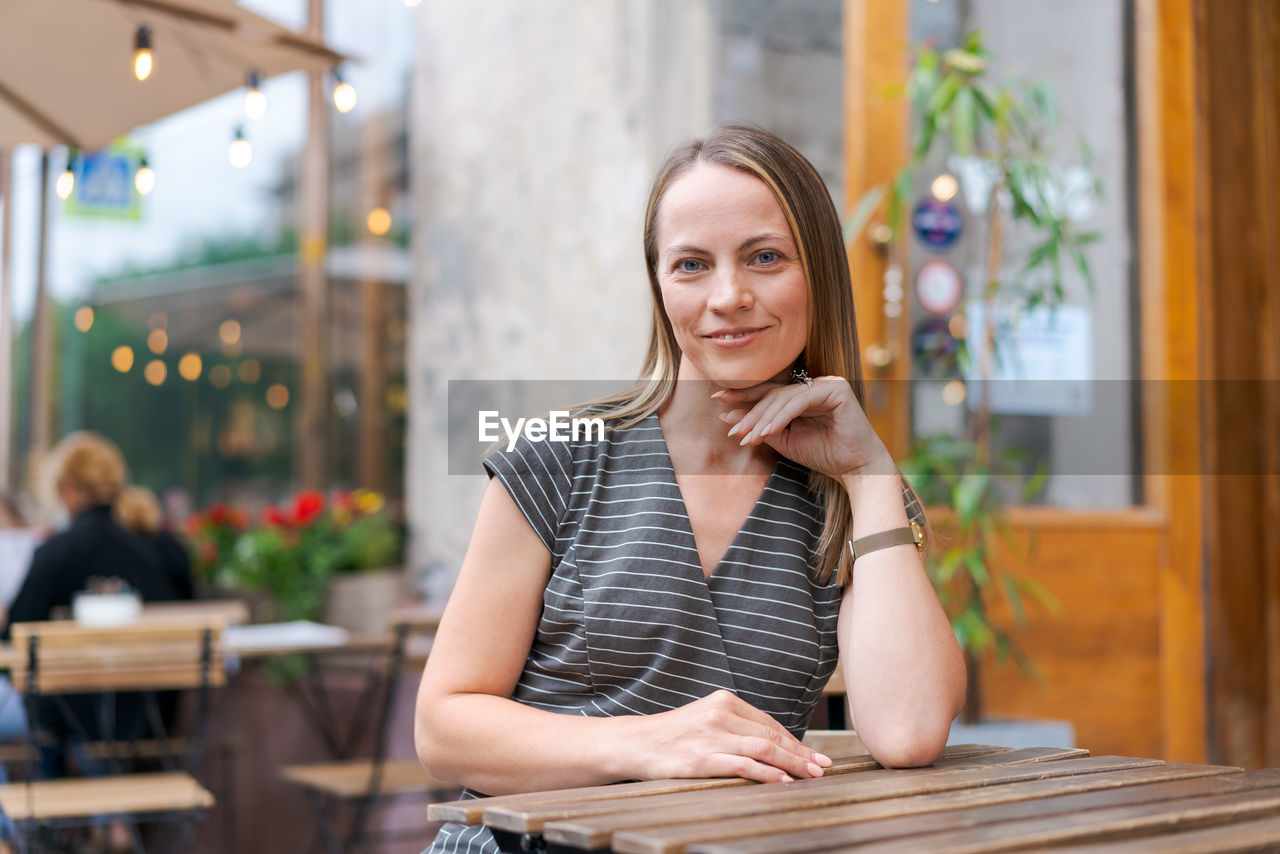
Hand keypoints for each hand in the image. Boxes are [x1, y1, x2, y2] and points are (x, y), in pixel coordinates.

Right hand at [624, 690, 830, 783]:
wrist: (636, 743)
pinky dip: (767, 773)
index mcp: (723, 701)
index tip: (814, 755)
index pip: (769, 723)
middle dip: (801, 753)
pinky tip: (783, 781)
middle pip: (771, 735)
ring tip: (812, 775)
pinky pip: (743, 765)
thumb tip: (773, 744)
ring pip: (763, 749)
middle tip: (823, 766)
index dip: (795, 741)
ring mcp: (711, 736)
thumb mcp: (706, 718)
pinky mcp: (703, 758)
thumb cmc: (673, 734)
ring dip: (793, 763)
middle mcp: (720, 714)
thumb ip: (736, 726)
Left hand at [713, 377, 893, 481]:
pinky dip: (782, 417)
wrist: (856, 469)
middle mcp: (815, 384)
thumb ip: (761, 427)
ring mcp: (827, 383)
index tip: (718, 400)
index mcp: (803, 394)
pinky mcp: (837, 389)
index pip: (770, 392)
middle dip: (751, 413)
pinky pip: (800, 401)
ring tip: (749, 437)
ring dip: (763, 419)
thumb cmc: (824, 454)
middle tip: (734, 430)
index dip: (744, 396)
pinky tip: (768, 432)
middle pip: (774, 394)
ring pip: (784, 398)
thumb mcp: (785, 441)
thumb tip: (727, 416)